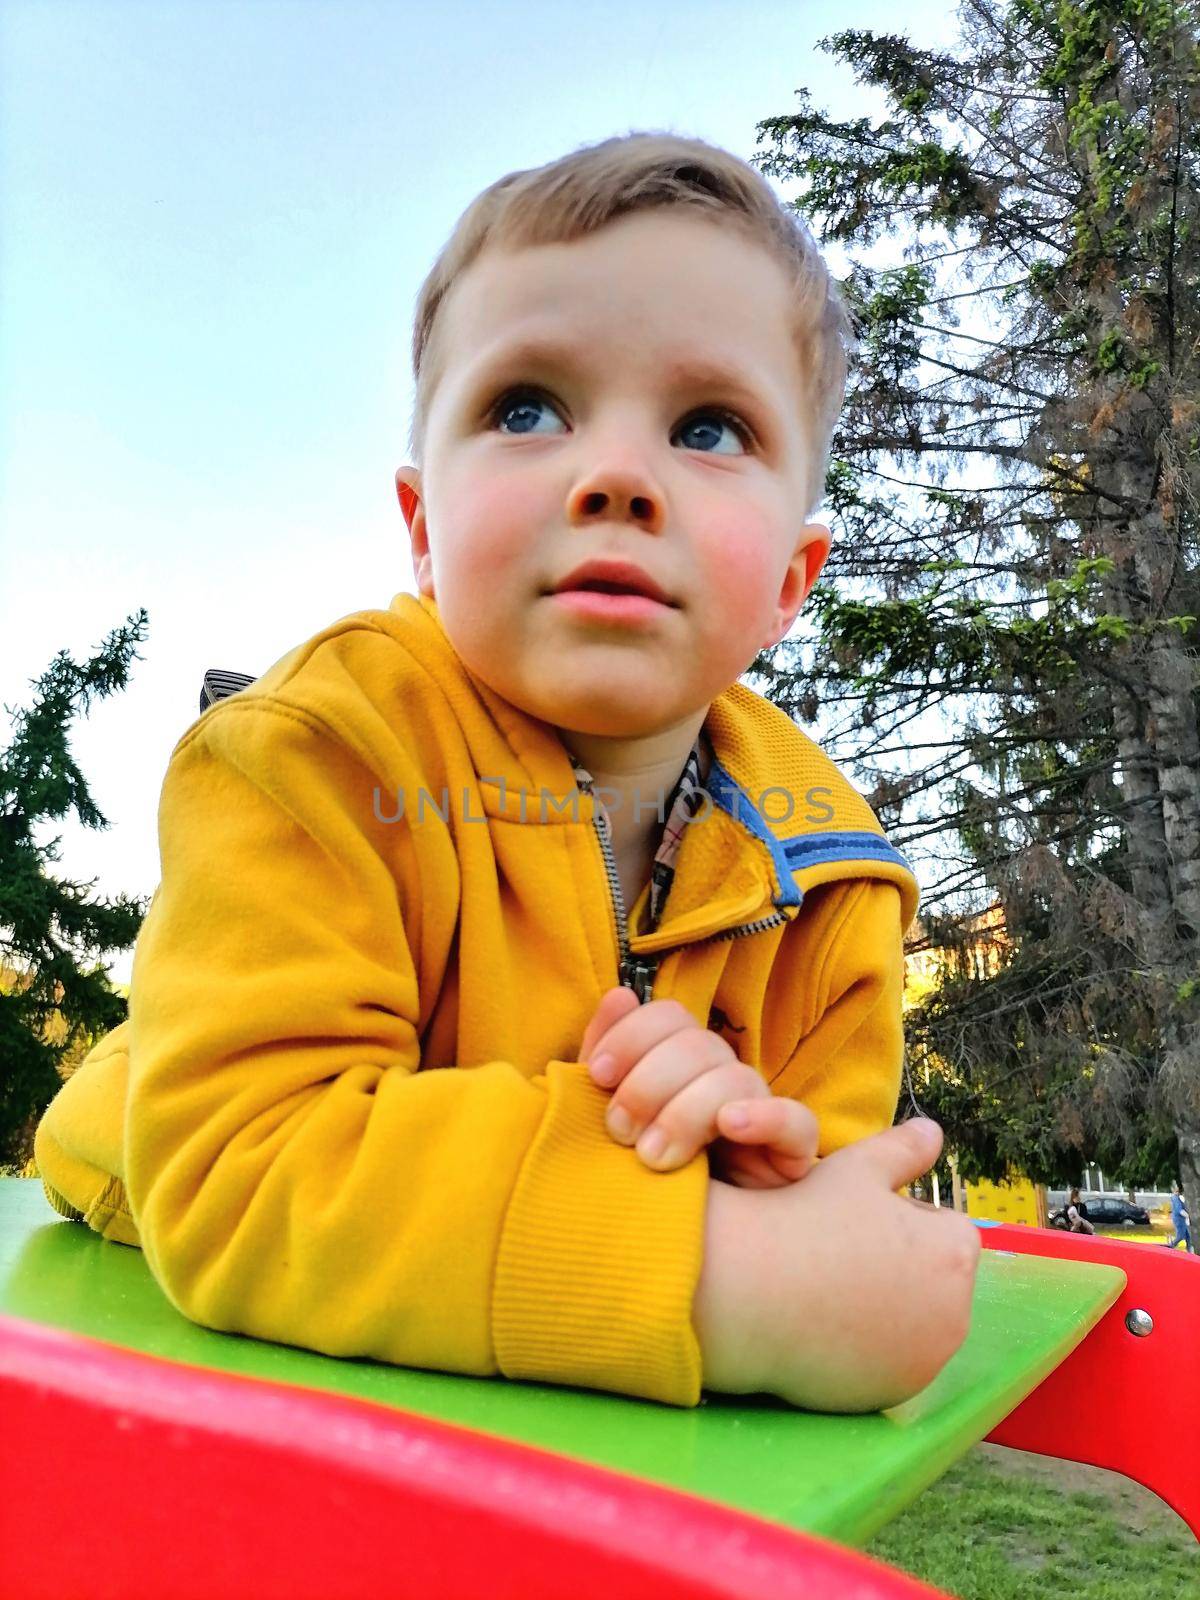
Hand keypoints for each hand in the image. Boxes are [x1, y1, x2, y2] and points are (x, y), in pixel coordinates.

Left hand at [580, 986, 817, 1187]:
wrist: (686, 1247)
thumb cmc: (640, 1177)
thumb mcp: (612, 1117)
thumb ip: (605, 1059)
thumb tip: (619, 996)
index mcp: (680, 1061)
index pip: (669, 1017)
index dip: (632, 1036)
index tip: (598, 1076)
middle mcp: (723, 1077)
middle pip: (698, 1044)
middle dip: (649, 1083)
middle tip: (619, 1132)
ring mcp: (760, 1110)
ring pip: (736, 1078)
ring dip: (688, 1111)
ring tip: (655, 1158)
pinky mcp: (791, 1152)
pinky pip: (797, 1121)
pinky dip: (765, 1116)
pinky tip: (730, 1127)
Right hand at [693, 1118, 981, 1412]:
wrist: (747, 1289)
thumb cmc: (805, 1218)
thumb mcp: (858, 1167)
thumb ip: (903, 1149)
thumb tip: (934, 1131)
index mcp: (955, 1253)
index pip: (944, 1229)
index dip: (900, 1219)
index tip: (856, 1221)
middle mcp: (956, 1314)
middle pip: (934, 1280)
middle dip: (902, 1267)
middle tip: (840, 1254)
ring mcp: (925, 1361)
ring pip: (915, 1324)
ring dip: (889, 1310)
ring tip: (831, 1288)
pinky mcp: (893, 1395)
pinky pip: (890, 1363)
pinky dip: (870, 1349)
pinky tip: (826, 1326)